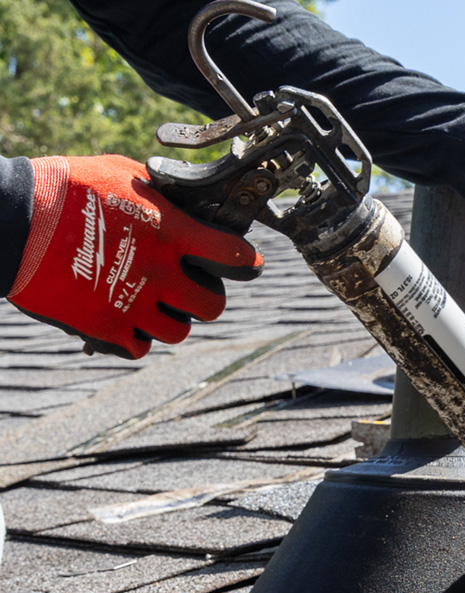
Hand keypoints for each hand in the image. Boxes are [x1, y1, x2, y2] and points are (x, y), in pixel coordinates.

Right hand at [7, 155, 261, 358]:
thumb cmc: (66, 188)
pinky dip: (136, 336)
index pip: (234, 257)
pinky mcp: (106, 329)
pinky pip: (141, 347)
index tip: (245, 263)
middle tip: (188, 286)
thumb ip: (165, 200)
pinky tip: (124, 315)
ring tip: (150, 300)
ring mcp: (133, 305)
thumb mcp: (124, 177)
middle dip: (204, 297)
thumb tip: (192, 210)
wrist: (10, 220)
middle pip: (213, 306)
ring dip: (170, 318)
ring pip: (179, 331)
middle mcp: (159, 273)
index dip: (245, 262)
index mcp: (170, 233)